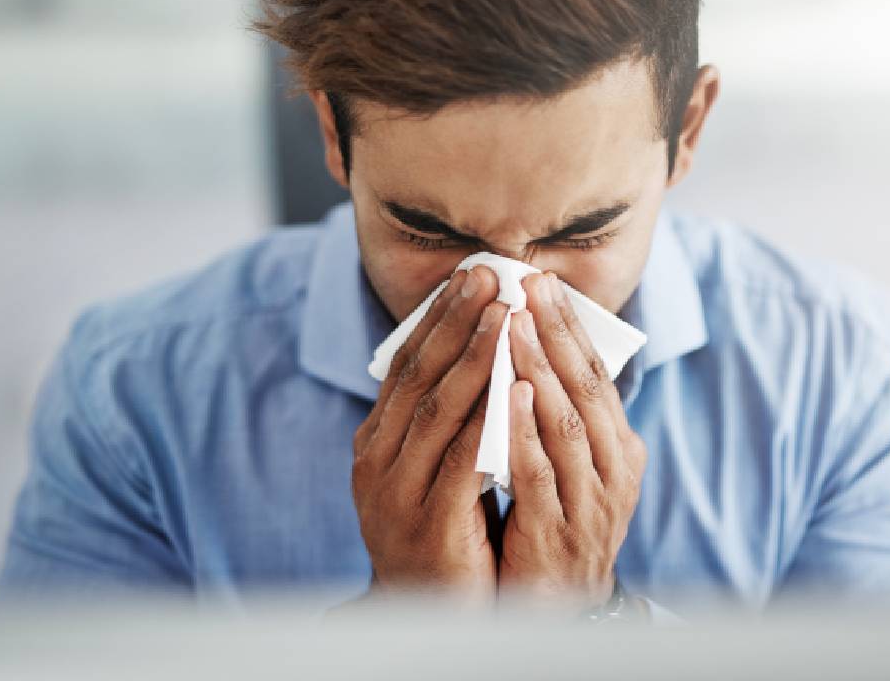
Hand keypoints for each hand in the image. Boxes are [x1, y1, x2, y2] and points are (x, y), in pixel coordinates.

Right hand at [351, 266, 507, 605]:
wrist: (426, 614)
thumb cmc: (441, 533)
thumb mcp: (431, 468)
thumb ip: (445, 419)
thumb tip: (479, 352)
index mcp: (377, 441)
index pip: (406, 364)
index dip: (439, 317)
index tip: (472, 274)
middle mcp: (377, 460)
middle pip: (417, 375)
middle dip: (454, 321)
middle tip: (488, 275)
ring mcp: (397, 492)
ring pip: (436, 411)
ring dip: (471, 357)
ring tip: (503, 314)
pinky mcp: (428, 523)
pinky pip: (459, 462)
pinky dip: (485, 421)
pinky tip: (512, 388)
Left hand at [499, 272, 647, 610]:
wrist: (556, 608)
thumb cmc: (556, 524)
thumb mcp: (570, 464)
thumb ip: (559, 415)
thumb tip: (532, 345)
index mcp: (619, 448)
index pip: (596, 375)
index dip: (570, 327)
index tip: (542, 282)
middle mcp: (614, 470)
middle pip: (586, 389)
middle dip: (557, 333)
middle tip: (530, 284)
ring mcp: (591, 502)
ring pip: (567, 424)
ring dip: (539, 370)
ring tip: (513, 323)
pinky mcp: (558, 532)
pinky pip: (541, 473)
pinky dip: (525, 431)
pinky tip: (509, 395)